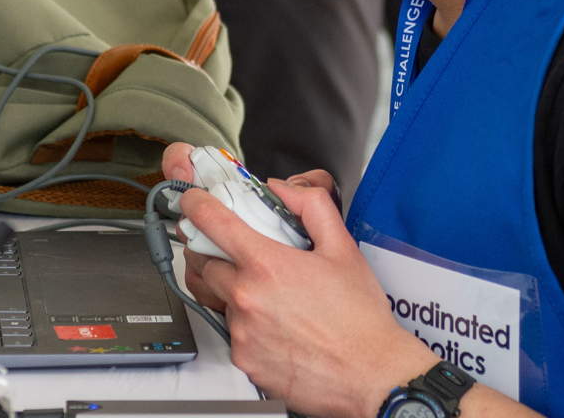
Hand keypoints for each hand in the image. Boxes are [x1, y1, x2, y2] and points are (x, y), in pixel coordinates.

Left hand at [181, 178, 437, 417]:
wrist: (370, 375)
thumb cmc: (359, 317)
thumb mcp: (343, 248)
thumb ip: (311, 207)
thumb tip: (283, 189)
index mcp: (266, 265)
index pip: (212, 223)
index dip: (196, 205)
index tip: (193, 201)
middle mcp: (246, 299)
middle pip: (204, 264)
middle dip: (214, 253)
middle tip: (238, 253)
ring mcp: (242, 333)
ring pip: (217, 299)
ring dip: (229, 289)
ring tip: (263, 293)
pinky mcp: (244, 361)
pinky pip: (231, 333)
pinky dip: (244, 324)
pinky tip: (274, 325)